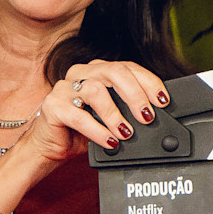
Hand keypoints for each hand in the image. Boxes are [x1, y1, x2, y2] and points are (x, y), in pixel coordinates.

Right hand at [21, 59, 169, 161]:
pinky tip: (109, 142)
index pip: (128, 67)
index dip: (148, 82)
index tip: (162, 100)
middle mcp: (81, 73)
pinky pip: (79, 116)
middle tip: (146, 117)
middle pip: (114, 72)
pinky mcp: (52, 105)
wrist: (50, 146)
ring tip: (126, 133)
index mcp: (98, 70)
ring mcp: (64, 87)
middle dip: (135, 94)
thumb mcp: (111, 118)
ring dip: (115, 115)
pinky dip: (98, 131)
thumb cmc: (82, 130)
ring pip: (96, 91)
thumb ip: (128, 111)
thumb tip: (153, 116)